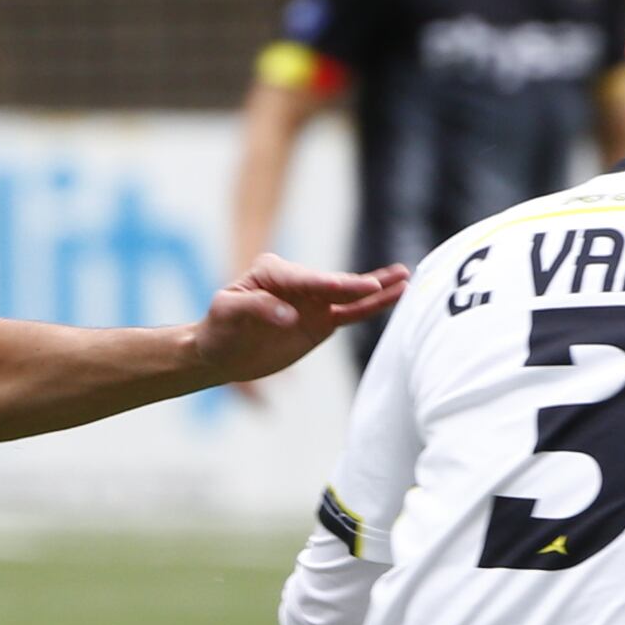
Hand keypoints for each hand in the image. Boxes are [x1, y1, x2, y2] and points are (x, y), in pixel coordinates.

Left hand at [184, 254, 407, 391]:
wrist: (220, 352)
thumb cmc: (218, 329)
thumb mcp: (227, 313)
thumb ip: (257, 309)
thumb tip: (290, 316)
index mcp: (271, 272)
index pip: (303, 278)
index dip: (326, 284)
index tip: (347, 288)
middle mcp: (298, 282)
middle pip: (333, 284)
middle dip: (360, 283)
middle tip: (389, 279)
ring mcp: (313, 301)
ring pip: (349, 295)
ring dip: (377, 288)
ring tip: (405, 276)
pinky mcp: (322, 320)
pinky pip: (351, 313)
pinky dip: (372, 306)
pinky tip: (395, 295)